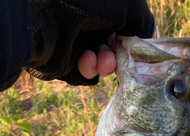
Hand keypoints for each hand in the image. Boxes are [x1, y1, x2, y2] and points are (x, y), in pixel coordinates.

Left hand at [25, 0, 153, 85]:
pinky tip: (85, 62)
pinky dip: (89, 71)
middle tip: (119, 56)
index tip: (137, 44)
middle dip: (120, 53)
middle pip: (115, 44)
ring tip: (101, 61)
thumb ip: (144, 22)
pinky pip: (84, 74)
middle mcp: (87, 18)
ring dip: (106, 63)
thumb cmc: (82, 0)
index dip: (133, 35)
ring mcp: (73, 40)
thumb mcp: (128, 3)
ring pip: (101, 62)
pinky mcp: (62, 61)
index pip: (125, 23)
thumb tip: (150, 38)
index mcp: (101, 5)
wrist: (39, 15)